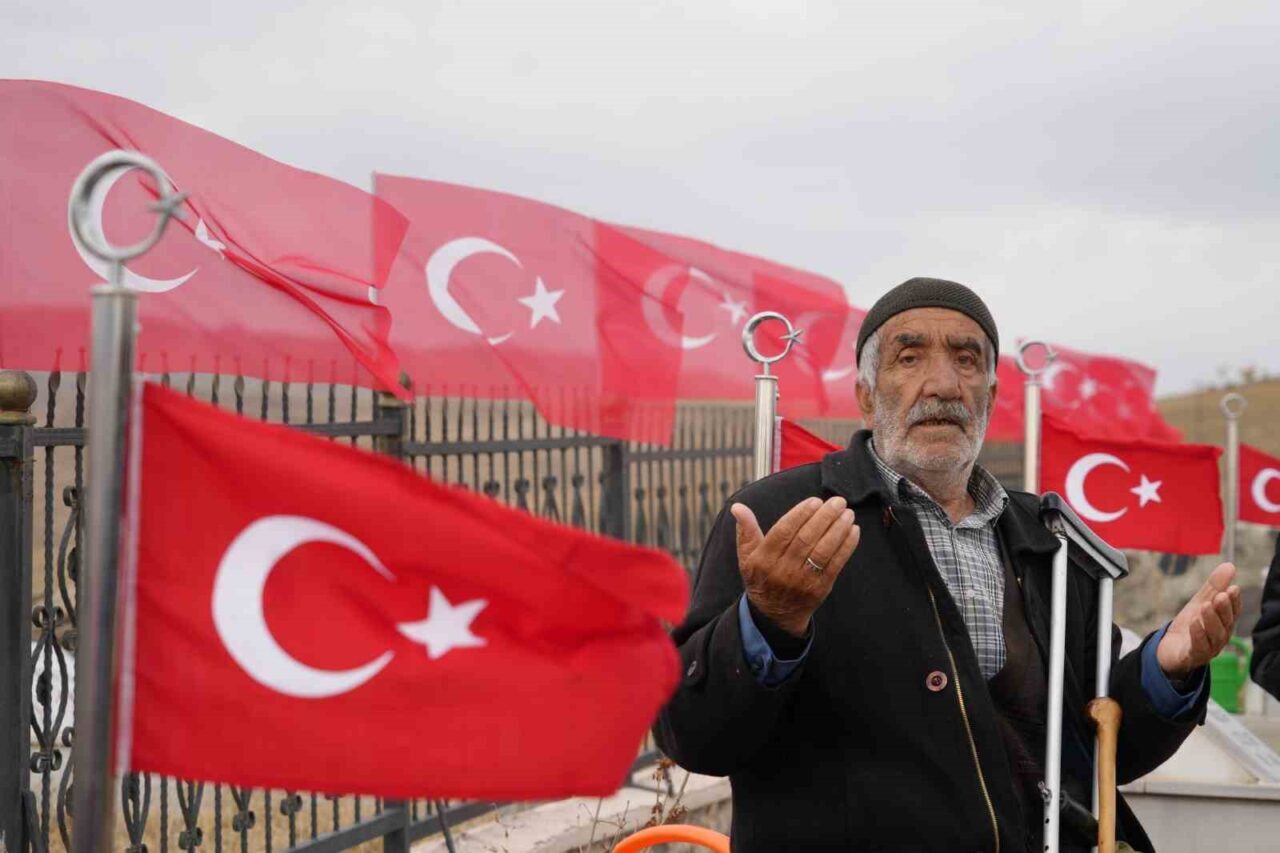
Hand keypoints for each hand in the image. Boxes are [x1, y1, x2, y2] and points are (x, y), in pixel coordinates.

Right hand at [731, 496, 860, 636]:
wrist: (774, 616)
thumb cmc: (762, 578)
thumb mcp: (747, 557)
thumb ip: (746, 531)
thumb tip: (738, 507)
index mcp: (764, 559)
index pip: (784, 531)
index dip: (800, 514)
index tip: (815, 501)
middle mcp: (782, 570)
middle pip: (806, 538)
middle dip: (824, 517)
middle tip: (837, 501)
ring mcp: (803, 581)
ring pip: (823, 550)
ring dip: (838, 530)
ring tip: (848, 513)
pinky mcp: (820, 588)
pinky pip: (835, 564)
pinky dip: (846, 547)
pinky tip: (853, 531)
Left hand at [1156, 562, 1242, 680]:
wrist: (1169, 649)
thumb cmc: (1191, 626)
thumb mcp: (1200, 602)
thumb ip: (1213, 587)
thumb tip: (1230, 565)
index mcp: (1224, 624)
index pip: (1233, 612)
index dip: (1234, 601)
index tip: (1233, 588)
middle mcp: (1220, 637)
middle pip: (1226, 624)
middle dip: (1224, 609)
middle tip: (1220, 595)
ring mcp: (1208, 648)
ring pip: (1214, 636)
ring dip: (1211, 620)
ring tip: (1206, 605)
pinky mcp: (1192, 656)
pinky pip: (1198, 647)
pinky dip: (1197, 635)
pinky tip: (1194, 622)